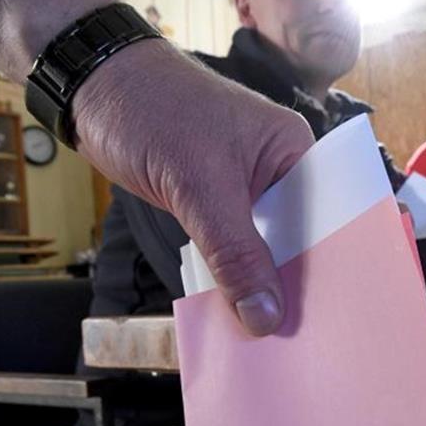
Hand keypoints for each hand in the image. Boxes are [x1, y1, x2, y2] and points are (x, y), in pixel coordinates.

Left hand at [73, 39, 314, 335]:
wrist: (94, 87)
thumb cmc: (154, 112)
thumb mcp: (200, 187)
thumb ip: (235, 254)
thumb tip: (265, 318)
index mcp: (295, 151)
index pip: (331, 216)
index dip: (332, 266)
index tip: (332, 316)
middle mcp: (279, 170)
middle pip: (300, 238)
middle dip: (295, 284)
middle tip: (300, 338)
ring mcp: (246, 188)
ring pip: (264, 247)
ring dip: (259, 283)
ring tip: (269, 335)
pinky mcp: (214, 201)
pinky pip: (233, 246)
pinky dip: (231, 274)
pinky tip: (235, 310)